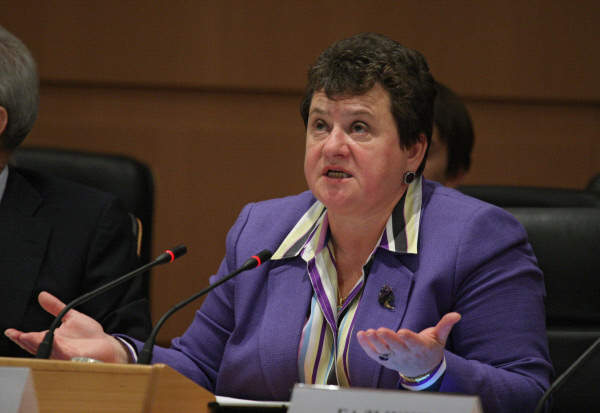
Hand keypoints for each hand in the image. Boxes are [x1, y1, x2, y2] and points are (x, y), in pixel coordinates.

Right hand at [4, 291, 129, 362]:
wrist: (107, 345)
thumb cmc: (89, 335)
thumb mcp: (70, 317)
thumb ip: (56, 307)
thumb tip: (42, 295)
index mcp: (52, 339)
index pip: (33, 338)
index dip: (20, 336)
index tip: (10, 331)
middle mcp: (55, 348)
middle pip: (35, 346)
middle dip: (24, 341)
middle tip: (16, 335)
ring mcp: (63, 354)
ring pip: (46, 350)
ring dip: (35, 344)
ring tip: (25, 337)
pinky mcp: (74, 357)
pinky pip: (62, 352)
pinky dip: (55, 346)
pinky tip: (51, 338)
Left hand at [356, 312, 460, 376]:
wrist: (422, 370)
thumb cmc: (430, 350)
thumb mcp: (439, 338)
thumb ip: (445, 325)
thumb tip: (456, 314)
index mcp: (420, 348)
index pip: (414, 344)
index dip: (408, 338)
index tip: (402, 331)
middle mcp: (406, 355)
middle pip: (396, 347)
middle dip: (388, 339)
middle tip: (379, 330)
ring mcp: (394, 358)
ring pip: (383, 352)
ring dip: (374, 342)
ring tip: (368, 332)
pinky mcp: (385, 360)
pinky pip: (374, 354)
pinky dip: (365, 346)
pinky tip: (359, 335)